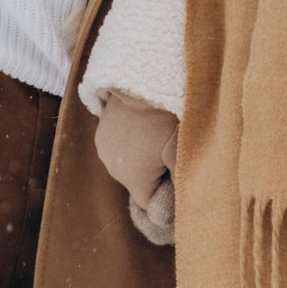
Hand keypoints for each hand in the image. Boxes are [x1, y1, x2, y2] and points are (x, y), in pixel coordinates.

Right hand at [94, 89, 178, 246]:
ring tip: (155, 136)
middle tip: (169, 151)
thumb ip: (182, 179)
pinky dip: (129, 144)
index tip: (176, 177)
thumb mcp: (181, 151)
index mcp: (135, 180)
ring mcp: (104, 150)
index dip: (165, 195)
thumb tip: (186, 199)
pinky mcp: (100, 133)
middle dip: (153, 175)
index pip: (149, 204)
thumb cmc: (165, 119)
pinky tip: (141, 127)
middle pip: (138, 184)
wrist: (140, 83)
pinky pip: (118, 148)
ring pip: (127, 166)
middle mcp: (114, 171)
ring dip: (140, 158)